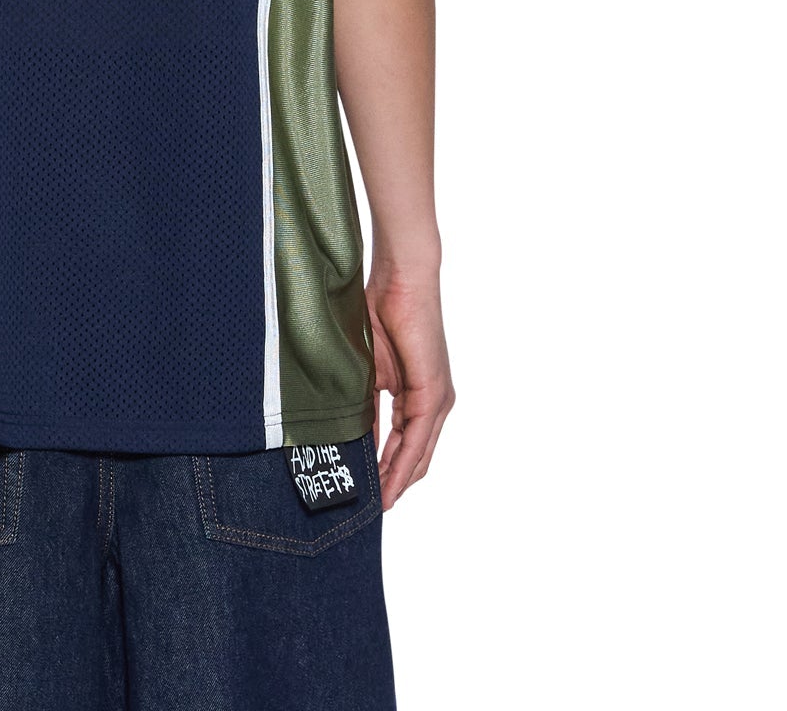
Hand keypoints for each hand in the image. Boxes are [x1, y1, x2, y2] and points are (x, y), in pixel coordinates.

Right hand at [367, 265, 453, 509]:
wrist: (399, 279)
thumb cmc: (379, 311)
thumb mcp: (367, 367)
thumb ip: (365, 399)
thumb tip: (349, 430)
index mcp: (418, 394)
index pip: (407, 444)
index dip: (389, 471)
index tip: (368, 492)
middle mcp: (434, 401)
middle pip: (417, 457)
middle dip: (393, 483)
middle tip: (370, 508)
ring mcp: (437, 398)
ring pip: (419, 454)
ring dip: (397, 480)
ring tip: (376, 503)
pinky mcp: (433, 392)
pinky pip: (417, 438)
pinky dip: (402, 463)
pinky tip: (387, 481)